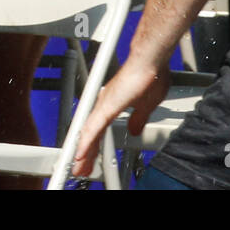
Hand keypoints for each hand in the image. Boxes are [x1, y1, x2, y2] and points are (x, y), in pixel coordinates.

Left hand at [72, 58, 168, 177]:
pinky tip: (81, 155)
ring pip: (89, 134)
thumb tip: (134, 128)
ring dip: (84, 152)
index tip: (91, 160)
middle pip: (92, 135)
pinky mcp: (106, 106)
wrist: (151, 60)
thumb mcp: (146, 106)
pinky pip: (93, 129)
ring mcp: (104, 105)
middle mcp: (105, 104)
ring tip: (78, 167)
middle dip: (87, 154)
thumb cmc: (151, 75)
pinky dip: (86, 143)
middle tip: (81, 169)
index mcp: (113, 105)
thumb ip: (138, 118)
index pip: (101, 132)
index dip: (95, 147)